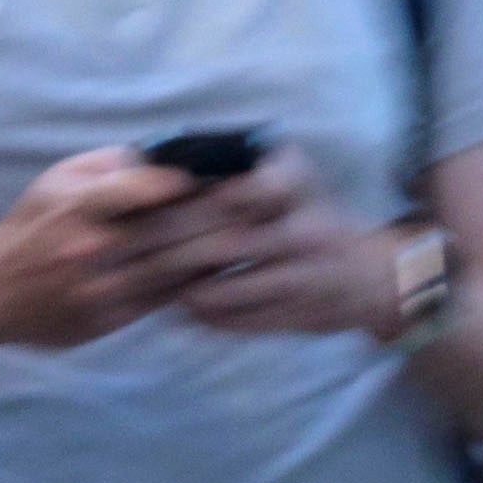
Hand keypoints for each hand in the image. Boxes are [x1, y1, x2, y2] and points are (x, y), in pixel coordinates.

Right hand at [0, 145, 266, 354]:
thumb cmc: (32, 225)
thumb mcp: (57, 180)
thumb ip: (108, 166)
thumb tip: (164, 155)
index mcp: (76, 206)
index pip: (135, 188)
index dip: (183, 180)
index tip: (223, 170)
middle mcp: (89, 248)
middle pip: (165, 230)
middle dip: (216, 214)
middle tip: (261, 202)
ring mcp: (99, 288)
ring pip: (171, 268)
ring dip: (217, 252)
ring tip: (258, 235)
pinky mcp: (108, 320)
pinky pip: (162, 300)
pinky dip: (196, 284)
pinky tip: (225, 271)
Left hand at [145, 156, 410, 341]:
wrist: (372, 276)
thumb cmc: (309, 213)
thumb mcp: (284, 174)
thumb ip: (229, 168)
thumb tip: (148, 163)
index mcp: (293, 181)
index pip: (227, 189)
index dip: (174, 201)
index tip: (130, 207)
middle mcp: (303, 227)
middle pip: (214, 241)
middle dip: (156, 248)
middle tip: (111, 251)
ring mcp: (301, 276)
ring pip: (220, 286)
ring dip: (170, 286)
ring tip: (129, 282)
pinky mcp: (295, 315)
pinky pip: (234, 318)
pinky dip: (197, 314)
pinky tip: (170, 306)